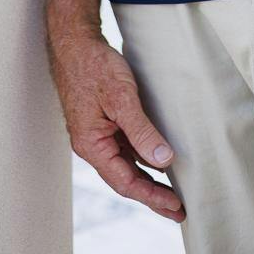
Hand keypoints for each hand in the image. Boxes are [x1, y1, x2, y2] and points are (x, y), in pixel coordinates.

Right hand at [47, 29, 186, 223]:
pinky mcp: (104, 122)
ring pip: (126, 165)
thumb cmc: (94, 66)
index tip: (174, 206)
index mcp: (92, 145)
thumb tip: (163, 160)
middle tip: (178, 210)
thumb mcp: (122, 97)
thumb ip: (141, 131)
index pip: (126, 182)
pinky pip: (125, 148)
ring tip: (171, 192)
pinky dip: (141, 158)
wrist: (75, 43)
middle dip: (152, 196)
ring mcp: (98, 134)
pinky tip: (156, 161)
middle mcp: (94, 145)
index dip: (151, 196)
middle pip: (125, 179)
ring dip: (148, 180)